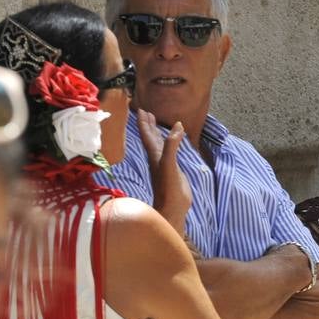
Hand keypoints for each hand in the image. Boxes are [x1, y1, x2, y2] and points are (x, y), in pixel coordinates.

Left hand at [137, 109, 191, 234]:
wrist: (172, 209)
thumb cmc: (169, 189)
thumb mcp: (169, 165)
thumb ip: (171, 146)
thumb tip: (177, 126)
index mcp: (155, 155)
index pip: (147, 135)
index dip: (145, 123)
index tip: (141, 109)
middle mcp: (157, 158)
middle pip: (150, 138)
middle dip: (148, 125)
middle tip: (146, 112)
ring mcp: (164, 165)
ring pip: (158, 145)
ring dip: (156, 133)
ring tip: (155, 123)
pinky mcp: (172, 171)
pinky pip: (168, 152)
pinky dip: (169, 144)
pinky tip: (172, 144)